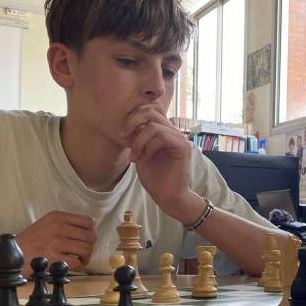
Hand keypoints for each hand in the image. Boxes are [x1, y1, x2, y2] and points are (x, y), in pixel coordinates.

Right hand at [16, 211, 96, 271]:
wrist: (10, 252)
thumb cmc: (31, 240)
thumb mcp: (47, 223)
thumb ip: (69, 222)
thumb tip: (94, 222)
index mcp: (57, 217)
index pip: (88, 222)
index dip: (92, 233)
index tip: (87, 240)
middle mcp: (58, 227)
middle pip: (90, 237)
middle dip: (90, 247)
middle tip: (83, 253)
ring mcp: (55, 242)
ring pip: (86, 250)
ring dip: (86, 258)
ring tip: (79, 260)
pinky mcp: (52, 258)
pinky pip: (77, 263)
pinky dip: (78, 267)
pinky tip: (71, 266)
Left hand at [120, 105, 198, 220]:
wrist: (166, 196)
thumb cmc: (154, 178)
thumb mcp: (139, 152)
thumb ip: (138, 136)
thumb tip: (134, 121)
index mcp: (163, 131)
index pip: (151, 109)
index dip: (134, 115)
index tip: (122, 133)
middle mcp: (173, 132)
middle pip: (152, 111)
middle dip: (133, 121)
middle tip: (122, 136)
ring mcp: (180, 139)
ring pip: (154, 126)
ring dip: (139, 141)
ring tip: (134, 157)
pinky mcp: (183, 147)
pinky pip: (162, 137)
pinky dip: (149, 147)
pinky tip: (145, 159)